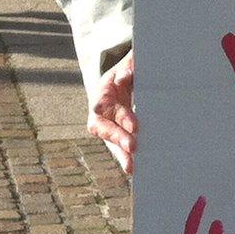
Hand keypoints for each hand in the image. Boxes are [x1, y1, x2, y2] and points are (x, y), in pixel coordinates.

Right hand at [86, 52, 136, 173]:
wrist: (121, 78)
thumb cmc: (128, 71)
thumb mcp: (129, 64)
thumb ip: (129, 68)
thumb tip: (125, 78)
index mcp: (103, 91)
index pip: (106, 104)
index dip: (120, 116)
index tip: (135, 126)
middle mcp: (99, 110)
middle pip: (103, 126)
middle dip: (118, 138)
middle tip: (134, 147)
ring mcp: (105, 123)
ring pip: (108, 140)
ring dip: (119, 154)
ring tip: (132, 166)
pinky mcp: (113, 132)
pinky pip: (116, 146)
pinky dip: (123, 157)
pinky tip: (133, 169)